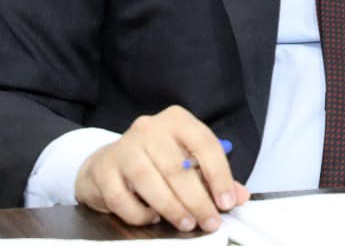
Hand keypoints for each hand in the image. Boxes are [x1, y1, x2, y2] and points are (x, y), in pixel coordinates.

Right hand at [75, 105, 249, 231]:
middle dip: (198, 200)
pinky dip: (141, 213)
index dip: (220, 176)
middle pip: (178, 168)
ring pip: (151, 182)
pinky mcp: (104, 170)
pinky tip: (153, 217)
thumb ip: (213, 177)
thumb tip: (239, 196)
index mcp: (176, 120)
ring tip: (186, 223)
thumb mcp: (187, 159)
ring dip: (172, 208)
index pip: (204, 144)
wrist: (109, 162)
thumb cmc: (155, 160)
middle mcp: (150, 128)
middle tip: (209, 221)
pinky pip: (123, 199)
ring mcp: (124, 147)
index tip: (227, 202)